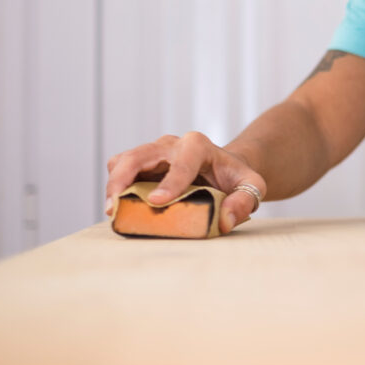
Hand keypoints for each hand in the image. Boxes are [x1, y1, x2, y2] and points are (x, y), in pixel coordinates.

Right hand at [104, 131, 265, 234]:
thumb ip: (245, 200)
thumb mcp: (252, 185)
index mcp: (198, 146)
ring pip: (123, 161)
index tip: (158, 202)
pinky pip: (119, 169)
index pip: (182, 162)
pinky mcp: (141, 165)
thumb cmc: (235, 177)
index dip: (170, 182)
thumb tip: (225, 219)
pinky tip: (118, 207)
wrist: (223, 169)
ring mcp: (153, 153)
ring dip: (114, 184)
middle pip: (139, 155)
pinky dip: (115, 187)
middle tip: (115, 207)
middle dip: (124, 179)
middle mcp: (171, 144)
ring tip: (112, 210)